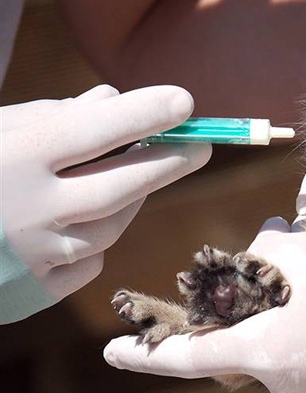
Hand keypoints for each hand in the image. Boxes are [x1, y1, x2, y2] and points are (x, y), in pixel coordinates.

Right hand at [1, 84, 210, 321]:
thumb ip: (56, 118)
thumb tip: (114, 102)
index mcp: (15, 159)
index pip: (95, 132)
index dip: (144, 115)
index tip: (185, 102)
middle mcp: (29, 212)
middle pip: (119, 189)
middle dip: (167, 164)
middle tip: (201, 146)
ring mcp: (34, 257)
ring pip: (110, 228)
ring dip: (129, 199)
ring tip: (135, 174)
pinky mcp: (37, 291)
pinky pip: (88, 261)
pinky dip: (94, 237)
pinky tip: (80, 219)